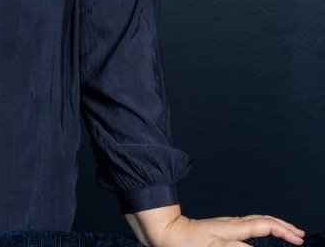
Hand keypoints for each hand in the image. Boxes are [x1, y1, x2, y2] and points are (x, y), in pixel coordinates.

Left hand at [154, 213, 305, 246]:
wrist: (165, 233)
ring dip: (273, 226)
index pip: (264, 226)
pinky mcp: (219, 229)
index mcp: (233, 227)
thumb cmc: (187, 243)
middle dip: (282, 226)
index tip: (299, 238)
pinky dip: (260, 227)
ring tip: (286, 232)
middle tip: (299, 235)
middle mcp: (231, 223)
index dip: (283, 231)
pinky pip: (246, 226)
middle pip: (262, 221)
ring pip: (255, 222)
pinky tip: (261, 232)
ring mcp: (225, 225)